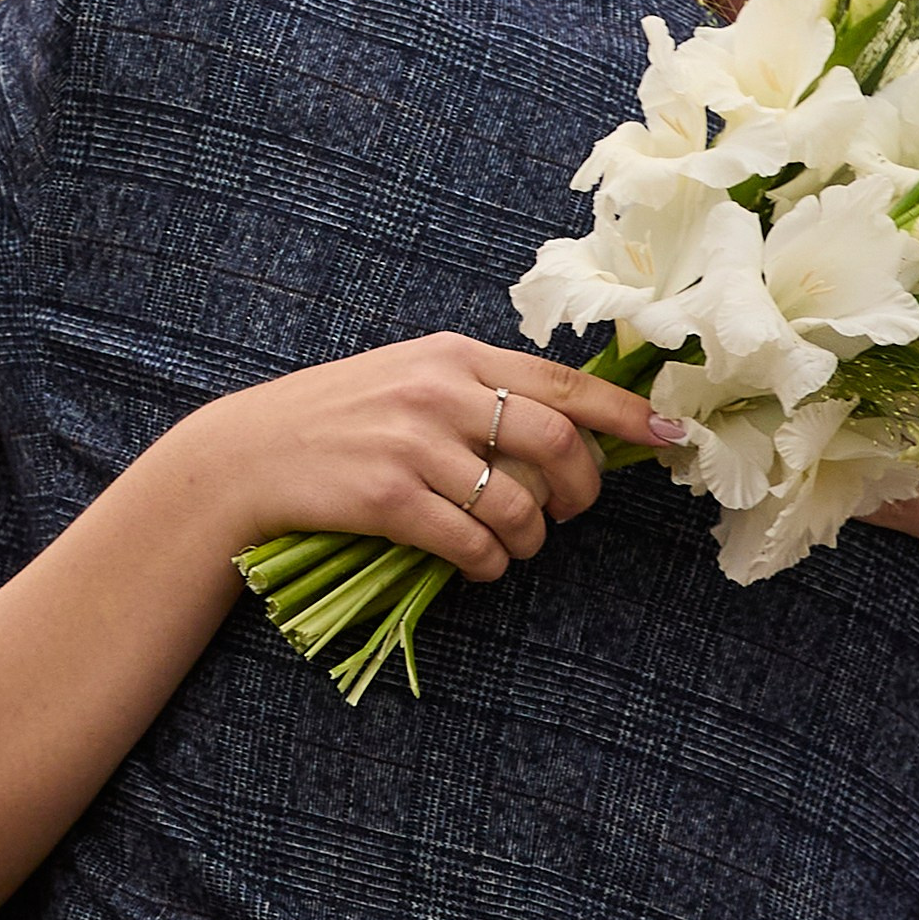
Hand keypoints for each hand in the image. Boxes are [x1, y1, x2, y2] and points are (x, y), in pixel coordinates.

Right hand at [189, 336, 683, 586]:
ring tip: (513, 546)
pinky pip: (472, 545)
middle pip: (558, 445)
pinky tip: (477, 565)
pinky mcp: (387, 496)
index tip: (671, 435)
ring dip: (529, 541)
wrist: (247, 456)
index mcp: (453, 353)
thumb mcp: (408, 378)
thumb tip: (569, 427)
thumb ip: (478, 390)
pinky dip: (488, 566)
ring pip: (518, 506)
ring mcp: (412, 443)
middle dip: (582, 492)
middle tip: (569, 513)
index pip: (563, 383)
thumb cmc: (336, 421)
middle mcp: (439, 389)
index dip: (626, 413)